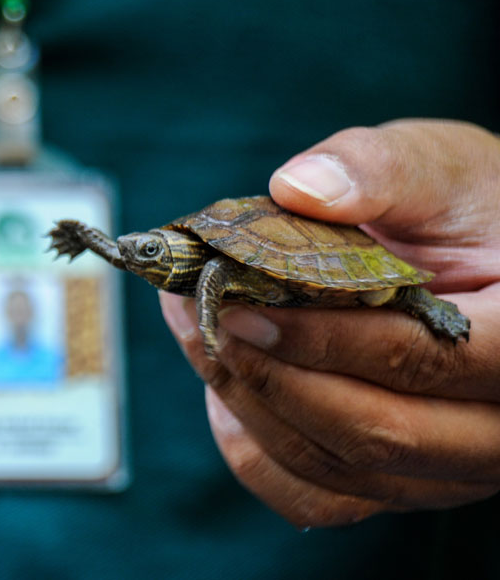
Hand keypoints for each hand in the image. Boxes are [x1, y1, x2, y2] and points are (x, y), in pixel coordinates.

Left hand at [160, 120, 499, 527]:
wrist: (479, 259)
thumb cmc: (463, 208)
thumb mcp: (439, 168)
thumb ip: (378, 171)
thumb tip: (296, 189)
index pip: (424, 360)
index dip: (323, 339)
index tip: (240, 306)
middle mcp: (497, 427)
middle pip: (376, 432)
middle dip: (270, 373)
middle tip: (199, 312)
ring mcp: (450, 467)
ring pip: (337, 467)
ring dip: (248, 401)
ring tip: (195, 328)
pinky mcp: (399, 481)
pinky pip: (318, 497)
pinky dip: (256, 452)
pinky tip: (223, 390)